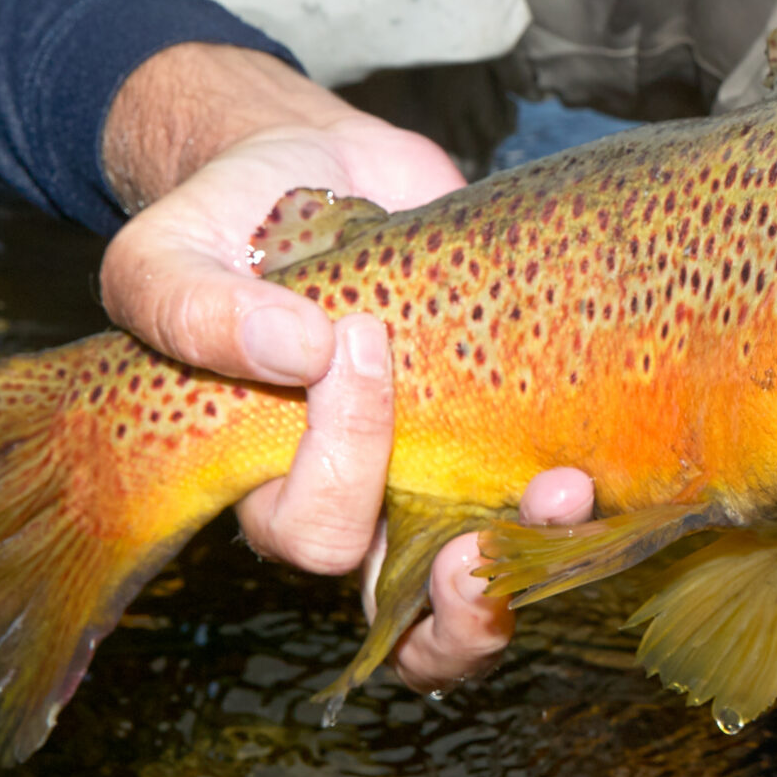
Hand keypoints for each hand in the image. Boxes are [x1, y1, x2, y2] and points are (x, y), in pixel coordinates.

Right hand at [97, 42, 585, 689]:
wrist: (314, 166)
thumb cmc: (230, 222)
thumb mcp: (169, 254)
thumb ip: (194, 308)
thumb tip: (303, 349)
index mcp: (272, 484)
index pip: (314, 530)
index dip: (341, 461)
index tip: (352, 339)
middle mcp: (363, 499)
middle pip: (408, 610)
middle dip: (457, 591)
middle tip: (485, 535)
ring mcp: (444, 470)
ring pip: (487, 584)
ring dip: (534, 561)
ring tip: (565, 496)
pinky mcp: (511, 429)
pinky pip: (549, 506)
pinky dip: (582, 507)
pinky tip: (606, 465)